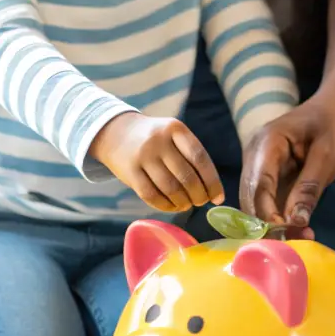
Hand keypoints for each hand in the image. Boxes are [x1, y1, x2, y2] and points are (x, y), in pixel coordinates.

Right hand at [90, 112, 223, 213]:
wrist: (116, 132)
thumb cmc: (155, 138)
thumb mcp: (173, 134)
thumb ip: (191, 154)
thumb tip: (212, 189)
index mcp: (176, 129)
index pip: (200, 158)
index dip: (212, 181)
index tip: (218, 197)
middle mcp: (159, 141)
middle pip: (186, 176)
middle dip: (199, 195)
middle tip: (201, 202)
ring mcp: (143, 156)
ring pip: (170, 188)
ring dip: (183, 202)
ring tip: (187, 205)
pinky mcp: (130, 172)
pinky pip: (151, 196)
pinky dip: (166, 206)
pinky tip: (173, 206)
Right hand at [240, 84, 334, 232]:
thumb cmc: (334, 124)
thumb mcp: (328, 155)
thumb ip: (309, 187)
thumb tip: (294, 221)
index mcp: (267, 142)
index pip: (259, 184)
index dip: (266, 213)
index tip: (283, 235)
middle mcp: (255, 154)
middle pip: (251, 197)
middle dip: (268, 223)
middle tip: (296, 244)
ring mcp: (258, 165)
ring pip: (256, 202)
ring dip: (274, 224)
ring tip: (302, 238)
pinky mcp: (267, 175)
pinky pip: (267, 200)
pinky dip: (279, 217)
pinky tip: (299, 230)